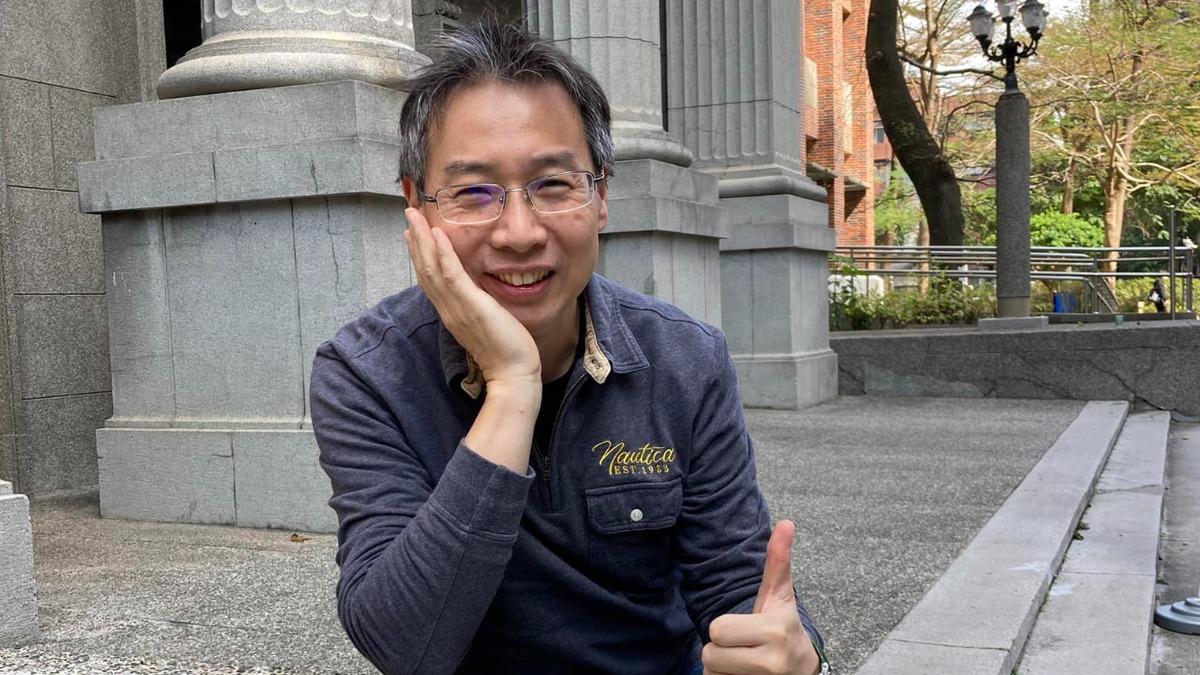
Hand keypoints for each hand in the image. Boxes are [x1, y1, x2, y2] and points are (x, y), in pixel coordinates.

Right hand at [404, 207, 541, 386]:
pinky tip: (437, 233)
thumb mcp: (486, 323)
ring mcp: (456, 308)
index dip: (419, 255)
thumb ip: (478, 308)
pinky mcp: (471, 306)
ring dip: (421, 240)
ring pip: (431, 269)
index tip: (412, 234)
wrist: (513, 375)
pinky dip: (442, 253)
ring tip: (414, 216)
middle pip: (424, 270)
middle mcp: (448, 309)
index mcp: (451, 313)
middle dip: (415, 241)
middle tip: (408, 215)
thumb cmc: (506, 352)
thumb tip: (479, 295)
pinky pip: (451, 274)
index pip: (430, 280)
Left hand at [702, 521, 820, 674]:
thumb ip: (778, 561)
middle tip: (741, 645)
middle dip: (720, 649)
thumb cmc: (783, 626)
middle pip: (710, 654)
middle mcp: (771, 663)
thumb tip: (786, 523)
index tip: (744, 628)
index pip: (716, 629)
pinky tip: (743, 674)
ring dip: (720, 667)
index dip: (724, 628)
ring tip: (744, 660)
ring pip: (711, 672)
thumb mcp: (780, 596)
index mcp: (774, 632)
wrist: (801, 669)